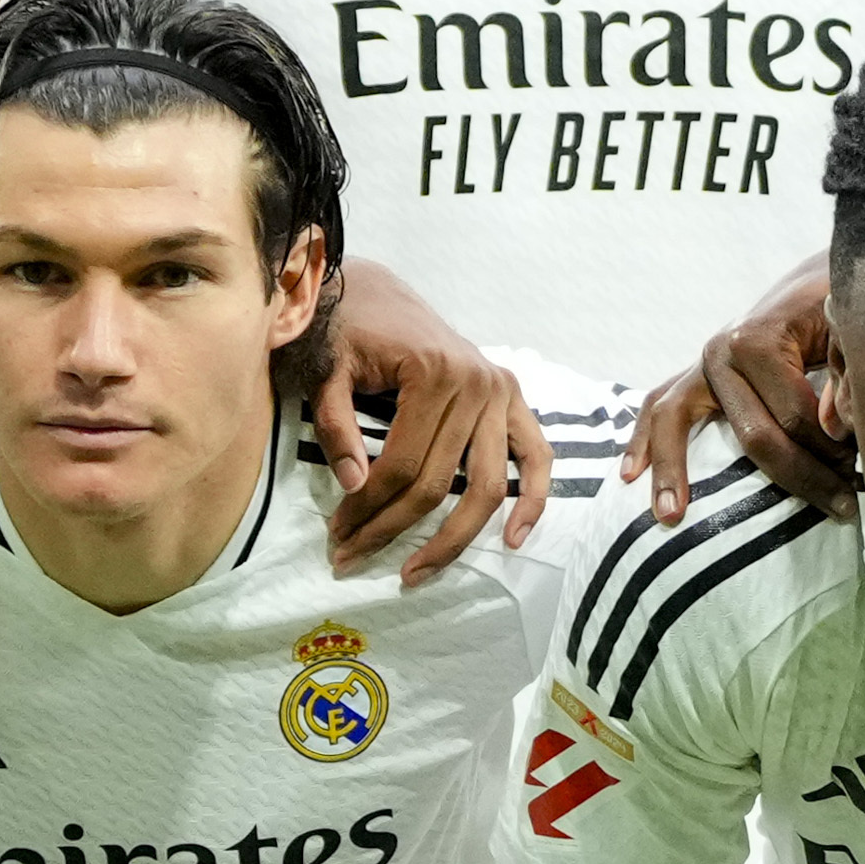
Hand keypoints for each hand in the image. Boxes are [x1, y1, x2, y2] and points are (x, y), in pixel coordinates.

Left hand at [312, 258, 545, 578]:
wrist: (377, 292)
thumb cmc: (348, 330)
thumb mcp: (328, 368)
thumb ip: (335, 423)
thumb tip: (354, 486)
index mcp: (432, 372)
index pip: (400, 464)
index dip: (367, 508)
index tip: (336, 535)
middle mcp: (477, 384)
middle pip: (439, 482)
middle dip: (392, 529)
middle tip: (351, 558)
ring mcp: (501, 392)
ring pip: (488, 485)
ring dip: (453, 538)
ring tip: (416, 571)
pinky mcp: (515, 398)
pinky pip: (537, 457)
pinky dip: (533, 499)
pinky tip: (513, 538)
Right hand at [629, 265, 846, 522]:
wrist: (813, 283)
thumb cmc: (835, 314)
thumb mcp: (849, 339)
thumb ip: (844, 382)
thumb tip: (833, 432)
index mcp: (758, 339)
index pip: (796, 418)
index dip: (832, 452)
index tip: (861, 473)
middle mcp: (720, 351)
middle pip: (753, 435)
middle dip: (802, 475)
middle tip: (843, 506)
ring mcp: (700, 365)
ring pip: (678, 422)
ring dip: (674, 471)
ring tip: (671, 515)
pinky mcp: (692, 377)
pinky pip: (657, 409)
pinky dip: (643, 442)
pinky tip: (629, 477)